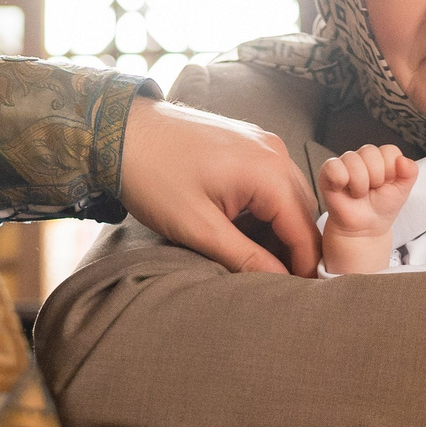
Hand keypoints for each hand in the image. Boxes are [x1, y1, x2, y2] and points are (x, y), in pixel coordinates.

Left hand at [115, 98, 319, 276]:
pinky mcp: (249, 143)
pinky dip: (269, 209)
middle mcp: (275, 153)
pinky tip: (249, 230)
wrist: (120, 131)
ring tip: (261, 260)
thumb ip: (245, 257)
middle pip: (304, 213)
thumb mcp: (198, 228)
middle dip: (296, 249)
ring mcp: (264, 144)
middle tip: (280, 283)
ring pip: (290, 198)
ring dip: (282, 229)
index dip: (305, 268)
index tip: (299, 295)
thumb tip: (281, 281)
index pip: (304, 231)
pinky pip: (274, 182)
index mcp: (269, 173)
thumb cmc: (153, 177)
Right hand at [317, 143, 416, 233]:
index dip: (390, 171)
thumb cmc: (381, 208)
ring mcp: (345, 163)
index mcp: (382, 158)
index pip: (389, 151)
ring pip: (353, 160)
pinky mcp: (328, 172)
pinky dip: (341, 180)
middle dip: (375, 178)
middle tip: (371, 191)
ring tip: (358, 194)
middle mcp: (363, 157)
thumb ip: (410, 173)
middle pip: (370, 152)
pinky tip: (343, 189)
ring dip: (359, 184)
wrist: (365, 229)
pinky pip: (334, 166)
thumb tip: (404, 159)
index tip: (387, 184)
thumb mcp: (403, 191)